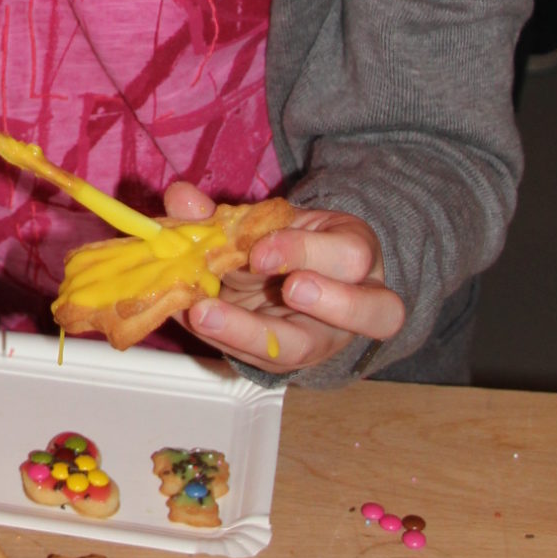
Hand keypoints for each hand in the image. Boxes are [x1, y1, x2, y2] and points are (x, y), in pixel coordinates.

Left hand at [162, 179, 404, 373]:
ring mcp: (325, 340)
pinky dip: (219, 337)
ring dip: (250, 334)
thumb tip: (182, 196)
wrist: (286, 277)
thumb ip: (225, 212)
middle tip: (286, 289)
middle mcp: (358, 304)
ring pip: (307, 351)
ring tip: (207, 314)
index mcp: (354, 252)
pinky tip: (189, 316)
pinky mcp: (289, 361)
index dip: (306, 252)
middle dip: (328, 301)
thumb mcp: (269, 221)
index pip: (351, 255)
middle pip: (374, 313)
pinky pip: (261, 360)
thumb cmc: (287, 243)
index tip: (259, 252)